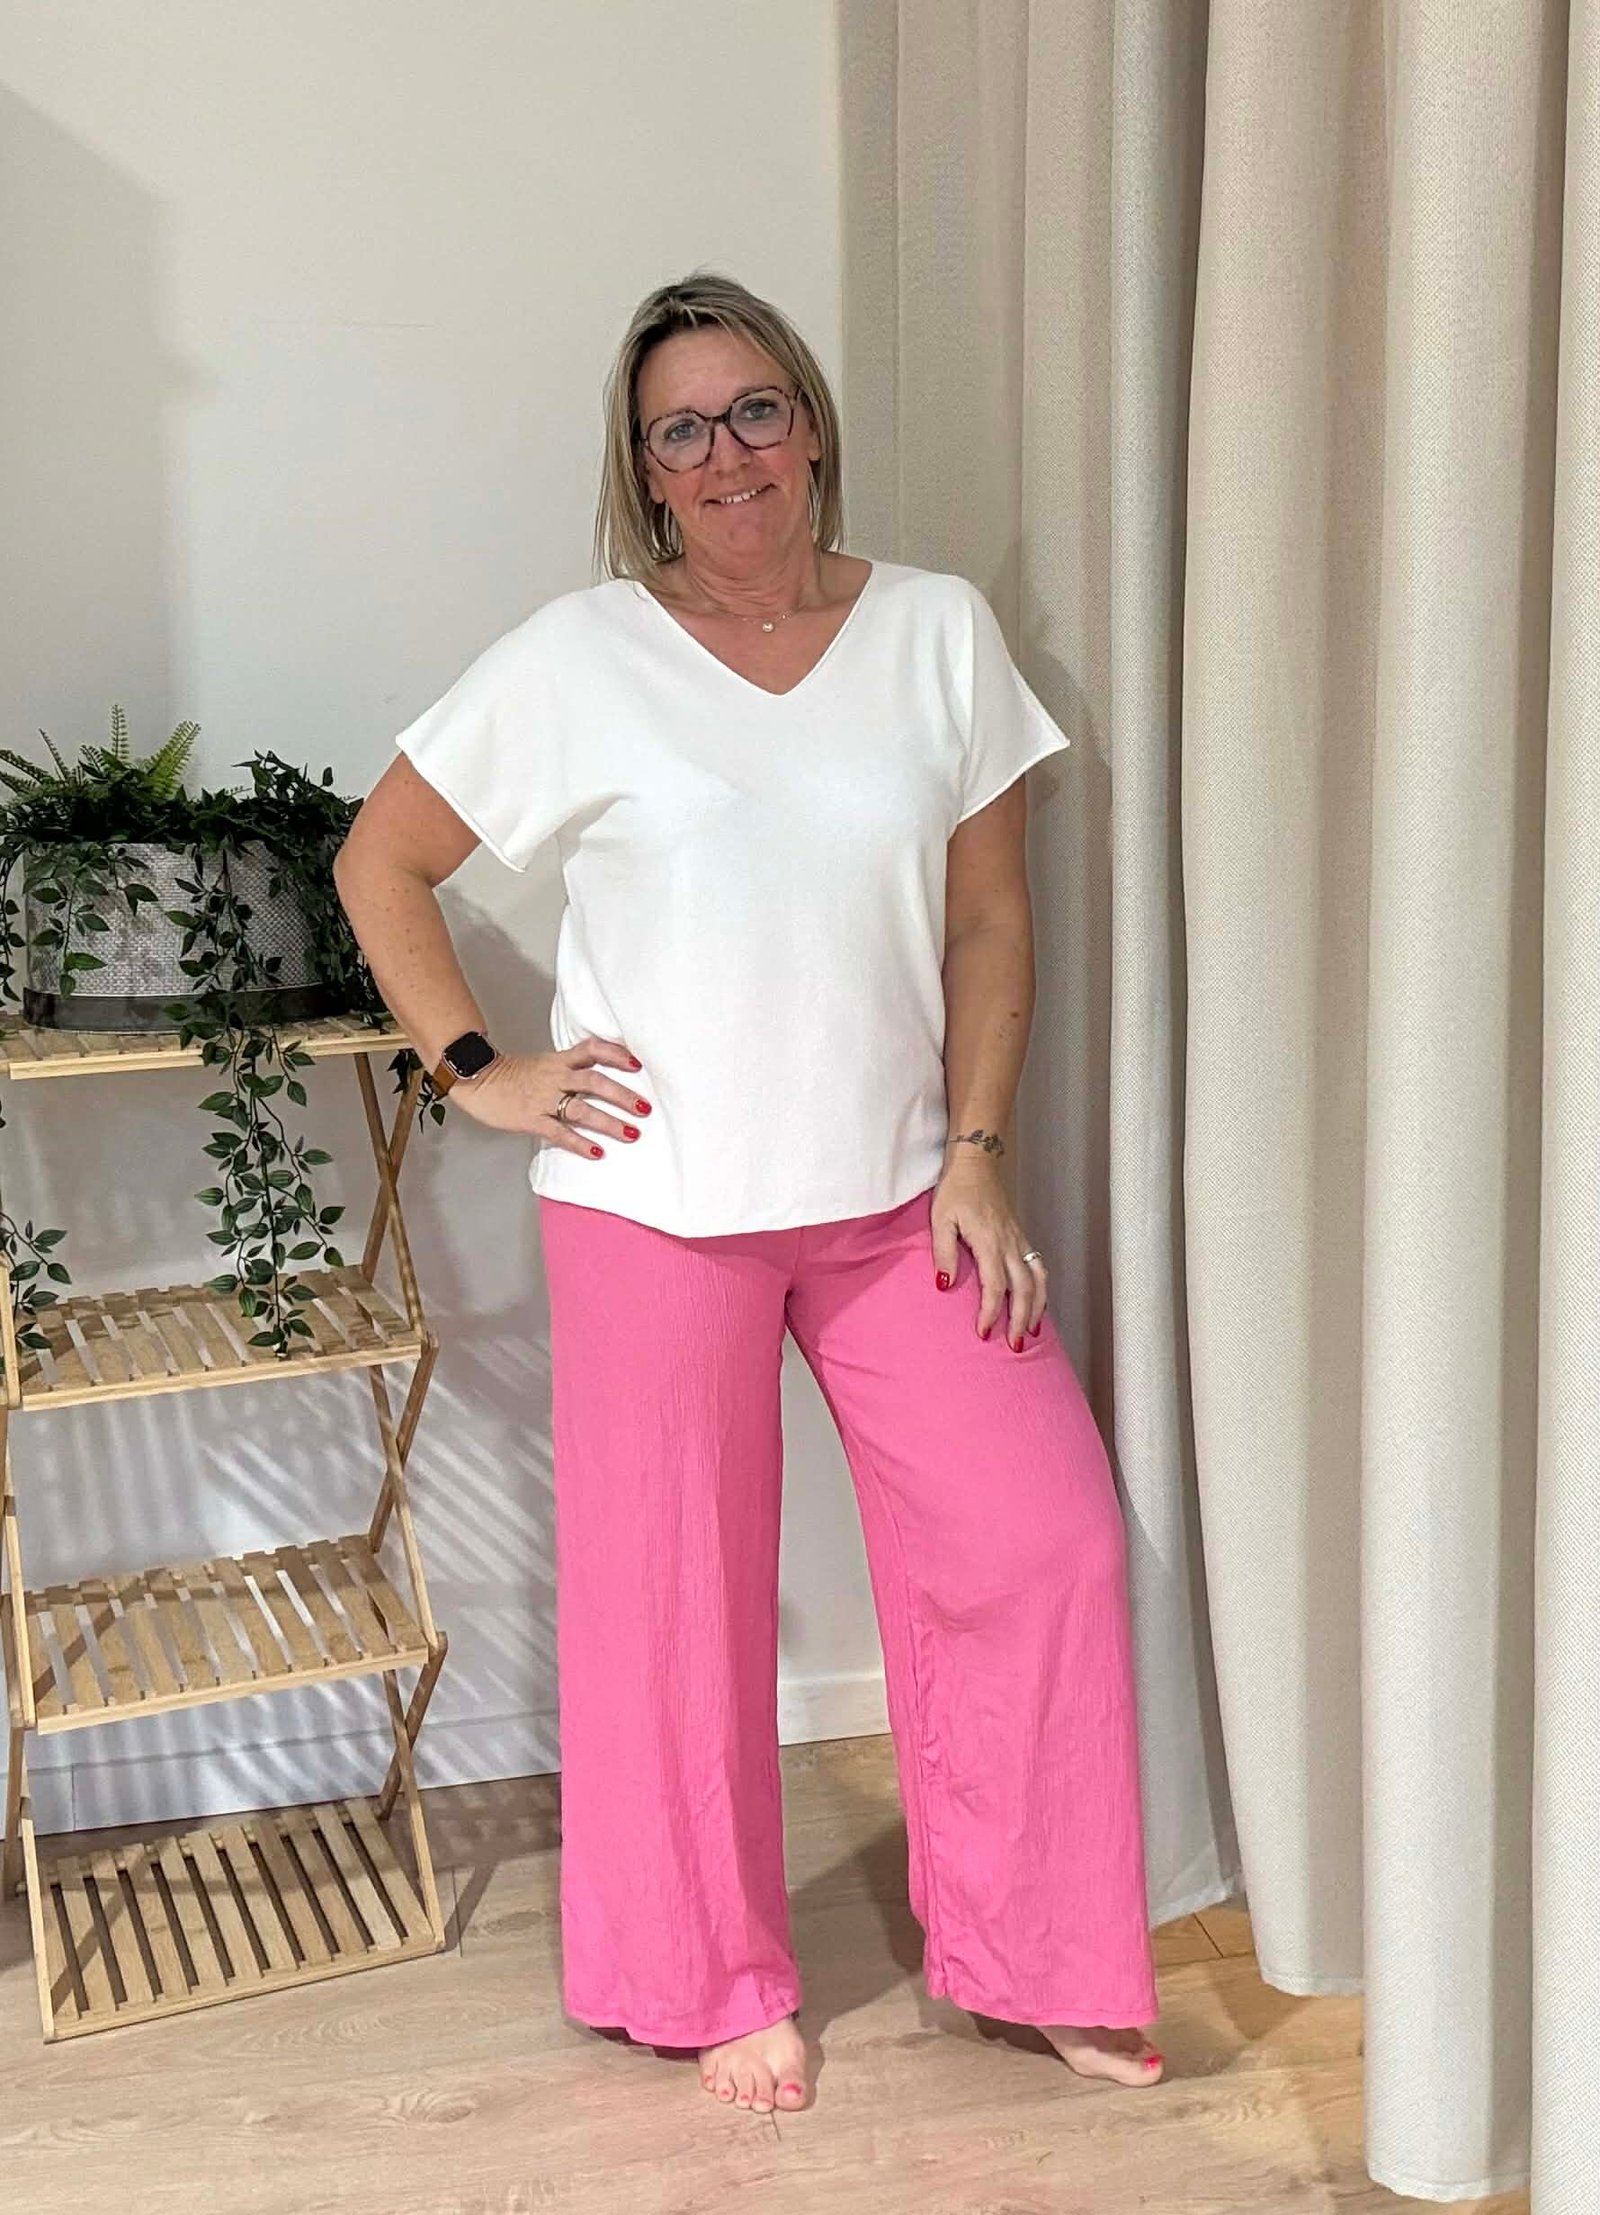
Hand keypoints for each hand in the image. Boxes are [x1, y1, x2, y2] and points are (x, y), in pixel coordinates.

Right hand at [447, 1036, 651, 1156]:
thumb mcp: (542, 1065)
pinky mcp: (531, 1119)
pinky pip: (560, 1132)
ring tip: (632, 1133)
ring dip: (609, 1122)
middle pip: (595, 1081)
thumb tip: (596, 1081)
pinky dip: (580, 1143)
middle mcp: (555, 1077)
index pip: (592, 1050)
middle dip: (623, 1095)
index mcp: (558, 1061)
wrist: (476, 1079)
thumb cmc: (510, 1075)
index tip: (637, 1064)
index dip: (616, 1055)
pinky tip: (597, 1152)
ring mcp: (543, 1099)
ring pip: (582, 1108)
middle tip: (645, 1108)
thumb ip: (567, 1070)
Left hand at [930, 1151, 1047, 1347]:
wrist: (977, 1161)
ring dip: (1037, 1307)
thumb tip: (945, 1286)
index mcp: (989, 1241)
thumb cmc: (956, 1190)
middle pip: (1023, 1289)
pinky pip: (1039, 1267)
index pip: (994, 1285)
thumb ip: (944, 1253)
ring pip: (1038, 1279)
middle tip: (1014, 1345)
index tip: (983, 1333)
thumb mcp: (940, 1219)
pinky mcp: (1021, 1236)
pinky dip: (1042, 1289)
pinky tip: (1038, 1303)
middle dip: (1020, 1319)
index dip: (990, 1312)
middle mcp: (1010, 1243)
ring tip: (1032, 1331)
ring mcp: (1019, 1239)